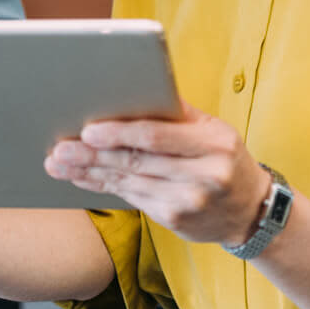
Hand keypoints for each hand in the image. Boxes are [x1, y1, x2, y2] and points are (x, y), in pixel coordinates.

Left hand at [44, 102, 269, 246]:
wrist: (250, 210)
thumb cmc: (226, 158)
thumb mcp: (215, 130)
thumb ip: (178, 113)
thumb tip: (135, 88)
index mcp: (214, 144)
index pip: (158, 136)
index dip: (120, 133)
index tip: (89, 131)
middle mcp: (203, 175)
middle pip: (137, 161)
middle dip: (93, 155)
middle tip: (60, 149)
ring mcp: (188, 202)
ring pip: (129, 182)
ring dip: (90, 172)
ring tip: (59, 164)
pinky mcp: (175, 220)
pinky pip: (132, 198)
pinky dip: (104, 187)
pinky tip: (84, 178)